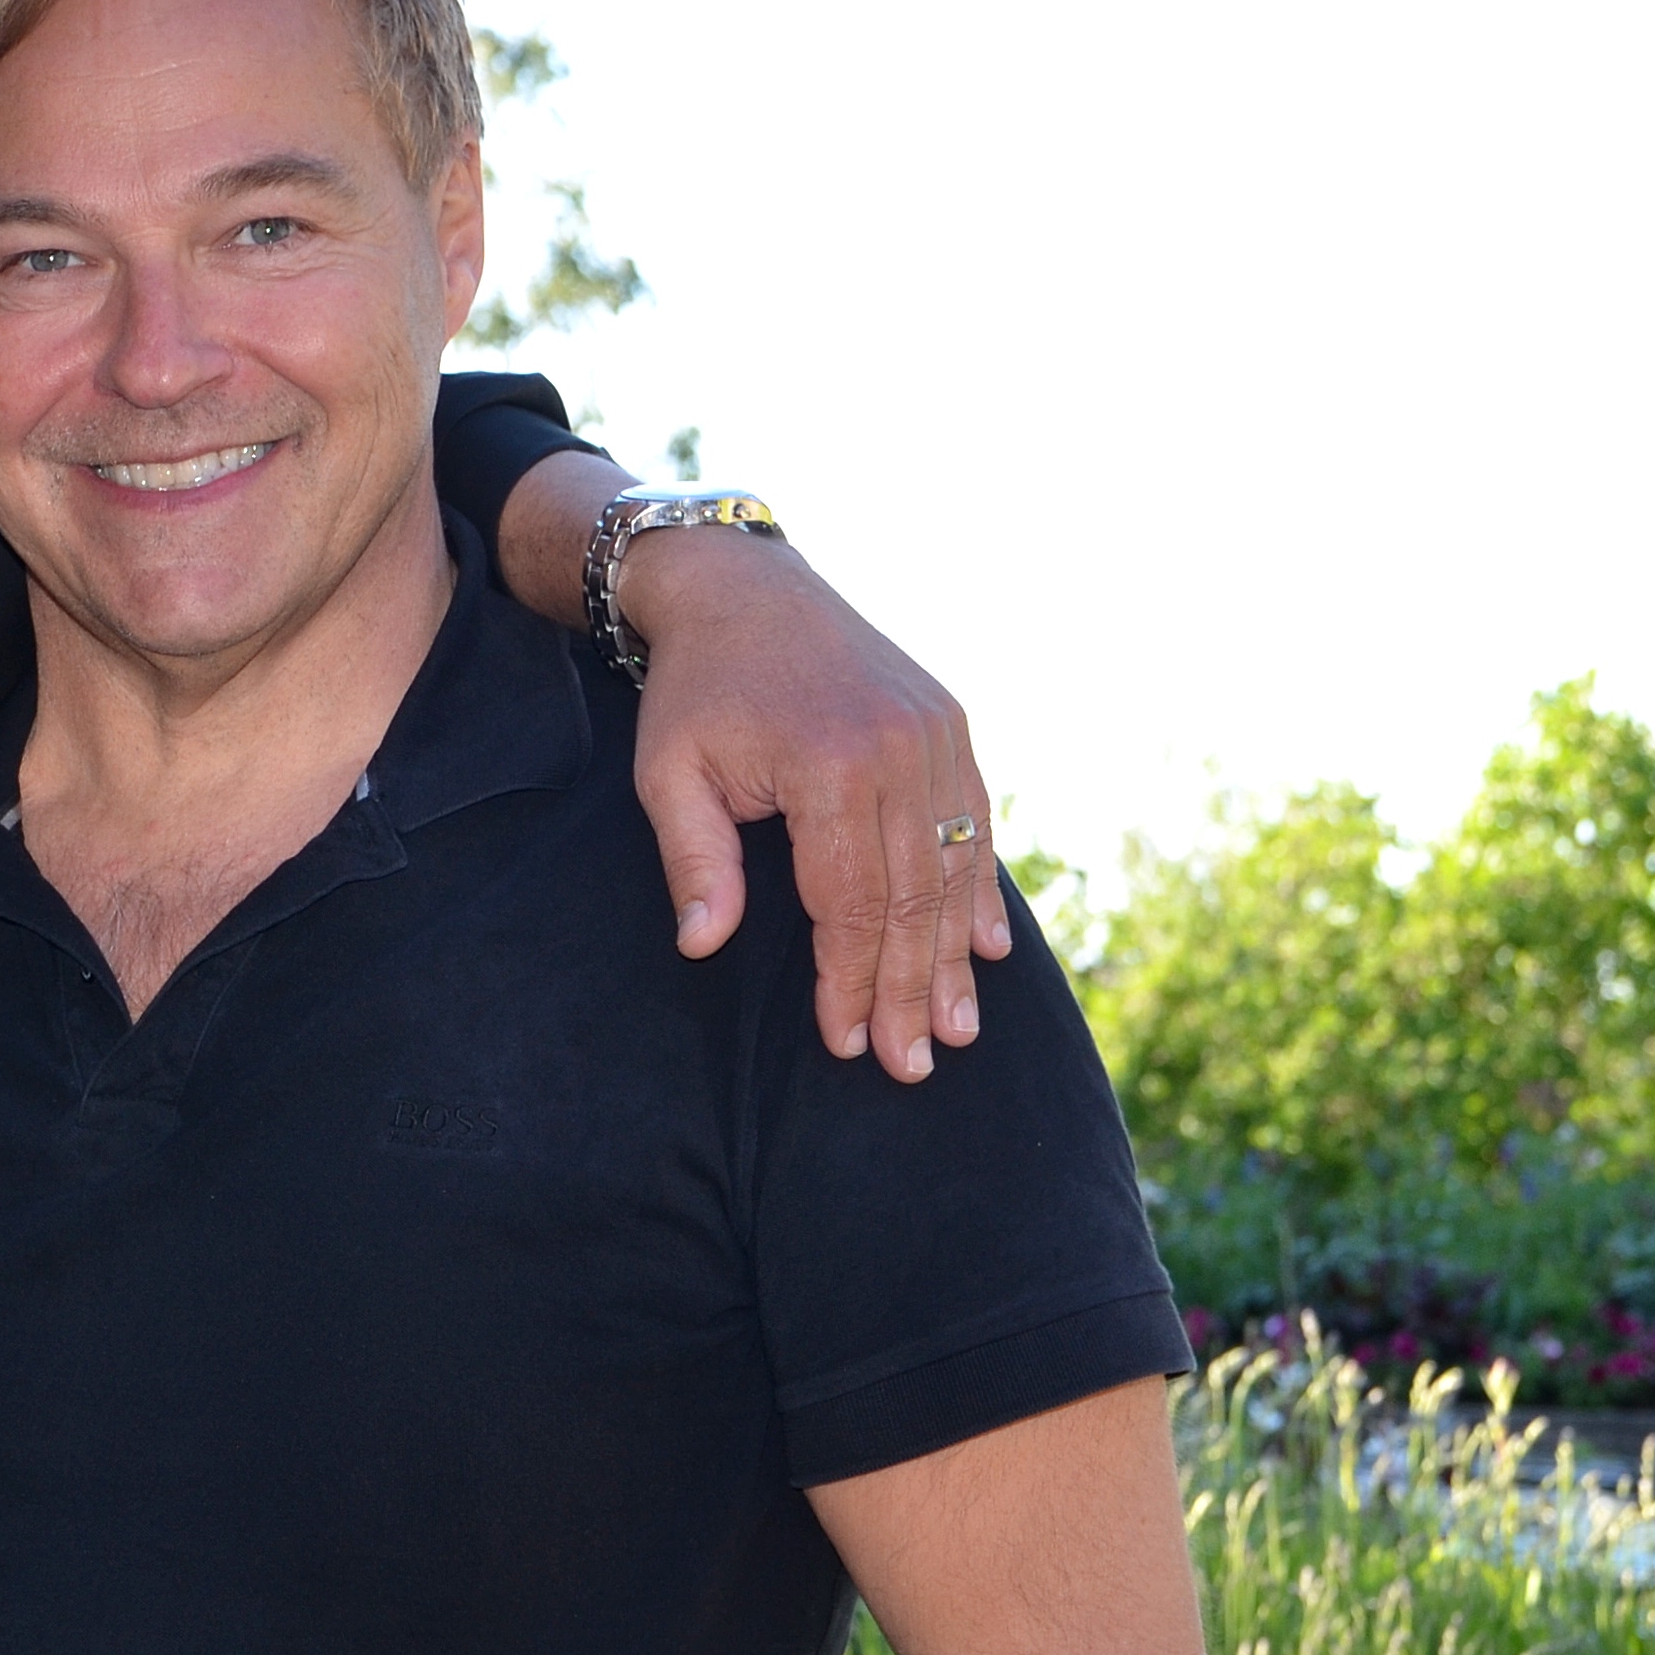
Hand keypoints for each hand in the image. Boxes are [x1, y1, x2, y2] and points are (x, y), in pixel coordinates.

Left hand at [616, 530, 1005, 1085]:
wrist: (742, 587)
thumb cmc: (696, 690)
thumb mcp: (668, 772)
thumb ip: (693, 861)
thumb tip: (702, 946)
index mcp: (830, 765)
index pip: (849, 903)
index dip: (850, 981)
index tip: (846, 1044)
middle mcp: (900, 749)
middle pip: (912, 898)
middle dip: (910, 991)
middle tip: (911, 1066)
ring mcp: (937, 733)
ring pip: (954, 868)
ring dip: (954, 957)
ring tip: (956, 1030)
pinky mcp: (952, 723)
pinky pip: (976, 822)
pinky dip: (981, 890)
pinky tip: (986, 951)